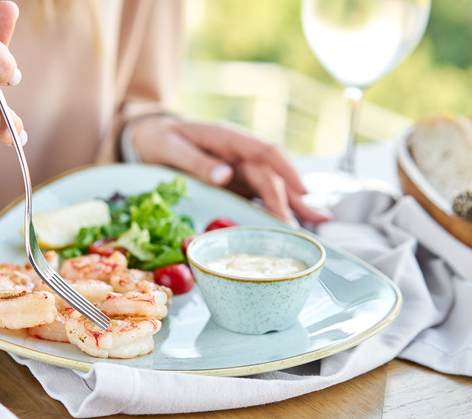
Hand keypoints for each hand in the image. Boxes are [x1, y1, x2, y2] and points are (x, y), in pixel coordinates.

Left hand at [131, 116, 330, 223]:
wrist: (150, 139)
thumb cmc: (159, 140)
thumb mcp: (170, 148)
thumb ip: (196, 161)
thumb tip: (225, 175)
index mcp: (229, 138)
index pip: (266, 152)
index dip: (287, 170)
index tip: (302, 190)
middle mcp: (241, 152)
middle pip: (272, 175)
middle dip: (289, 200)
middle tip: (299, 227)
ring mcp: (241, 168)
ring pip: (274, 185)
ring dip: (296, 203)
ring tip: (321, 222)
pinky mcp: (237, 182)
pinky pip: (262, 194)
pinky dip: (280, 206)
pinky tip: (297, 220)